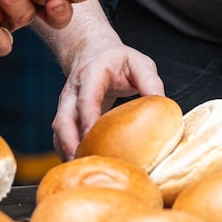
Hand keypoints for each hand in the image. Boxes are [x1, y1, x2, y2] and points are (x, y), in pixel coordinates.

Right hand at [51, 26, 164, 158]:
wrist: (92, 53)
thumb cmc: (117, 60)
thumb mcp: (139, 63)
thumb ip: (150, 80)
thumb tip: (162, 104)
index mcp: (92, 74)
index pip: (86, 97)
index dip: (87, 116)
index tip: (91, 135)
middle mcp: (73, 90)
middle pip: (64, 118)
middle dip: (69, 141)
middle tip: (81, 160)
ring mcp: (66, 104)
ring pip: (58, 130)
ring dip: (66, 150)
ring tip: (81, 168)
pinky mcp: (66, 116)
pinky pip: (60, 136)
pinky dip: (66, 151)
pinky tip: (80, 165)